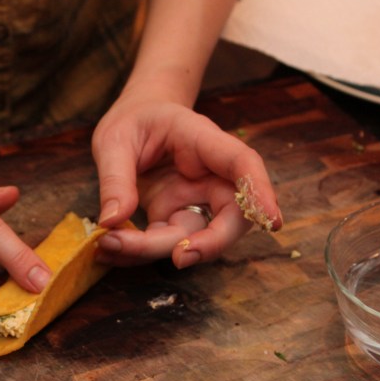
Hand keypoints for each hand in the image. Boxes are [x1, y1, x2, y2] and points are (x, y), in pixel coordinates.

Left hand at [91, 92, 281, 267]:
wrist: (135, 122)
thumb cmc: (133, 121)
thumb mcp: (114, 140)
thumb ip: (115, 179)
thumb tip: (112, 221)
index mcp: (203, 141)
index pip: (242, 165)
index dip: (260, 193)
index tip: (271, 221)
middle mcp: (208, 176)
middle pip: (232, 215)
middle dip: (211, 243)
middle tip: (179, 258)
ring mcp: (194, 200)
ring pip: (194, 236)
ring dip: (155, 251)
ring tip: (107, 244)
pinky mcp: (175, 218)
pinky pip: (166, 243)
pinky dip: (137, 252)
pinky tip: (108, 249)